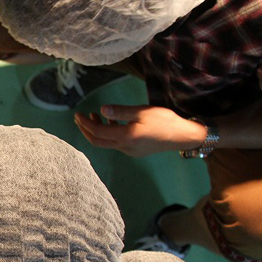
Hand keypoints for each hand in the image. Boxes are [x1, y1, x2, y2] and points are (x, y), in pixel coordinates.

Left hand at [74, 104, 205, 156]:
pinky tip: (111, 122)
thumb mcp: (142, 111)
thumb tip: (102, 110)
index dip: (85, 124)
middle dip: (86, 130)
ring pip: (107, 143)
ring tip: (94, 116)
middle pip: (97, 141)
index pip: (97, 132)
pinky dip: (109, 133)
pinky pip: (116, 143)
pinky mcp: (135, 150)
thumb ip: (121, 112)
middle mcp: (125, 147)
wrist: (183, 136)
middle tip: (79, 118)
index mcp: (125, 137)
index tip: (78, 114)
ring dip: (98, 131)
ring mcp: (130, 151)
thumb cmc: (165, 121)